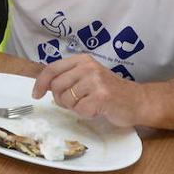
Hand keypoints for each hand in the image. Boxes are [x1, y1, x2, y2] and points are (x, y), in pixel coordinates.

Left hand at [31, 54, 146, 127]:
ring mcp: (95, 80)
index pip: (52, 69)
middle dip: (61, 99)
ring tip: (90, 104)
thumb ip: (68, 78)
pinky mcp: (101, 96)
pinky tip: (98, 110)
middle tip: (76, 102)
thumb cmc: (109, 92)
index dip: (40, 83)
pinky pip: (79, 110)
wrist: (137, 101)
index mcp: (82, 60)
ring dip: (75, 107)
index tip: (36, 94)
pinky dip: (86, 114)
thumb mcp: (87, 77)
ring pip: (66, 100)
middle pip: (56, 86)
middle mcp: (88, 67)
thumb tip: (43, 86)